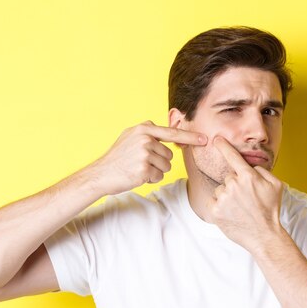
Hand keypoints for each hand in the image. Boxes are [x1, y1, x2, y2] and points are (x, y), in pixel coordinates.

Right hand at [89, 121, 206, 194]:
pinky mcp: (143, 169)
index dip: (190, 137)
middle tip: (140, 162)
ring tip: (138, 168)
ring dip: (155, 171)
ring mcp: (144, 154)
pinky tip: (137, 176)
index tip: (205, 139)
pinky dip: (150, 179)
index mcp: (143, 128)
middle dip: (159, 162)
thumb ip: (149, 132)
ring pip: (166, 167)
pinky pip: (158, 176)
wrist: (101, 173)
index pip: (172, 133)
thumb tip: (166, 129)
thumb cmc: (118, 158)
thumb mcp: (130, 136)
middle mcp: (145, 139)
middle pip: (169, 155)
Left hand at [208, 136, 284, 250]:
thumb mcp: (276, 185)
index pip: (232, 156)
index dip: (223, 146)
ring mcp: (223, 198)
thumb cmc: (271, 210)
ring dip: (226, 196)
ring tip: (239, 208)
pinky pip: (213, 201)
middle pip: (228, 177)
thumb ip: (262, 170)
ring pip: (220, 189)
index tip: (216, 139)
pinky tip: (231, 213)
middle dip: (235, 185)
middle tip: (246, 199)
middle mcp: (234, 185)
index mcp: (248, 177)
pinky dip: (219, 206)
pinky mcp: (215, 211)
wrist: (264, 235)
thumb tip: (250, 166)